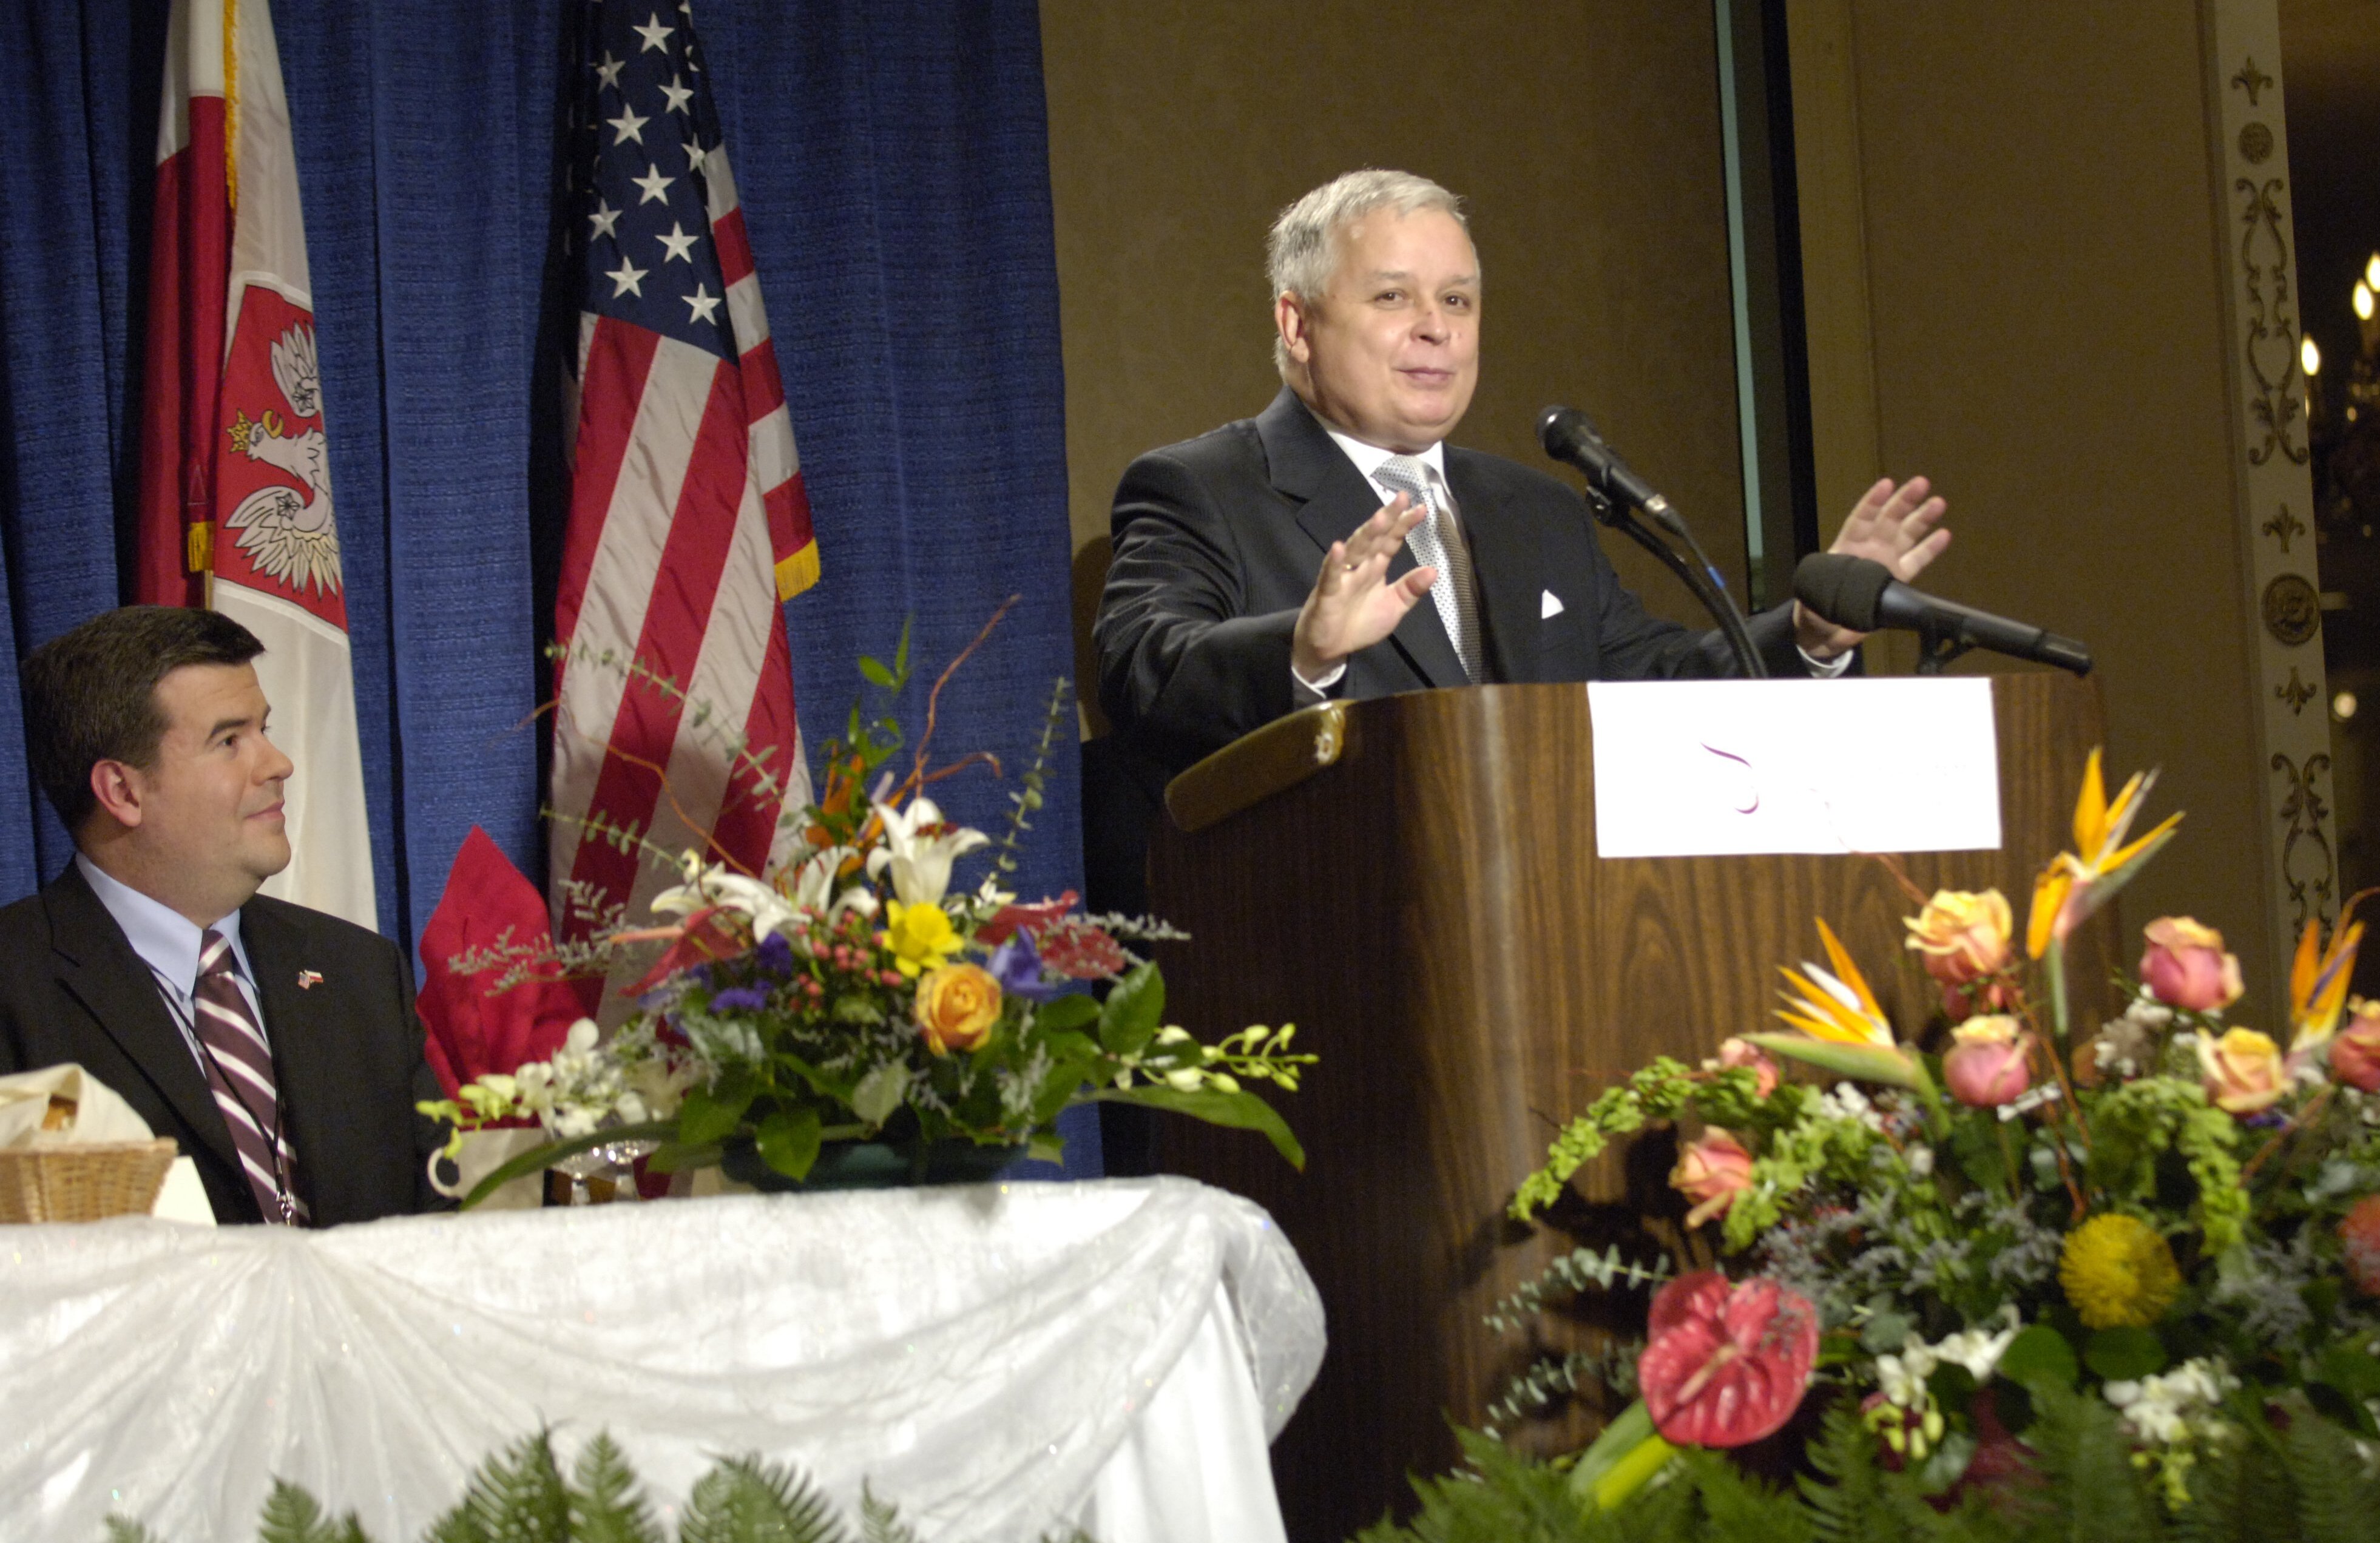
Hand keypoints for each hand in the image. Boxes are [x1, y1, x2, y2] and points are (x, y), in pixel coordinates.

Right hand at [1291, 494, 1435, 680]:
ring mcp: (1342, 577)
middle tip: (1402, 498)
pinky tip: (1338, 548)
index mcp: (1376, 567)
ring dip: (1366, 534)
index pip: (1392, 541)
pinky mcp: (1327, 593)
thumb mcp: (1394, 607)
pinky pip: (1330, 576)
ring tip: (1380, 518)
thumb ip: (1411, 589)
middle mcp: (1360, 566)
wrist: (1330, 648)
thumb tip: (1434, 570)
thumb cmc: (1360, 624)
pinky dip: (1334, 562)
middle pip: (1375, 538)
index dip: (1404, 525)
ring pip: (1355, 550)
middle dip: (1388, 518)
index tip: (1422, 508)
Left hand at [1793, 475, 1951, 657]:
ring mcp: (1885, 563)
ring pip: (1906, 535)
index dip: (1873, 503)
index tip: (1886, 485)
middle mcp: (1869, 550)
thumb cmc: (1815, 609)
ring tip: (1938, 502)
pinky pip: (1917, 561)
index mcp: (1846, 548)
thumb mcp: (1813, 595)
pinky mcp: (1898, 581)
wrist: (1825, 632)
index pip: (1860, 520)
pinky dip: (1930, 549)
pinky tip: (1944, 535)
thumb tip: (1836, 581)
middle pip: (1889, 520)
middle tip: (1921, 483)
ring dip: (1922, 518)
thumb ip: (1825, 586)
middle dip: (1904, 501)